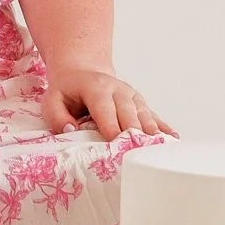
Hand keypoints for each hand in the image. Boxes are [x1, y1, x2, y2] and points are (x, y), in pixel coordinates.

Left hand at [42, 67, 178, 142]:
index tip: (117, 143)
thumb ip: (56, 116)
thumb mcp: (51, 100)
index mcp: (96, 88)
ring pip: (144, 114)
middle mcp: (118, 90)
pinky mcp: (139, 103)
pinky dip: (162, 126)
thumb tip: (71, 130)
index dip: (112, 127)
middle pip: (129, 113)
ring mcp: (132, 96)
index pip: (106, 109)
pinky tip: (172, 137)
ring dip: (151, 131)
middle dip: (134, 133)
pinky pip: (153, 115)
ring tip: (158, 148)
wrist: (82, 72)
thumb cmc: (67, 91)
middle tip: (139, 152)